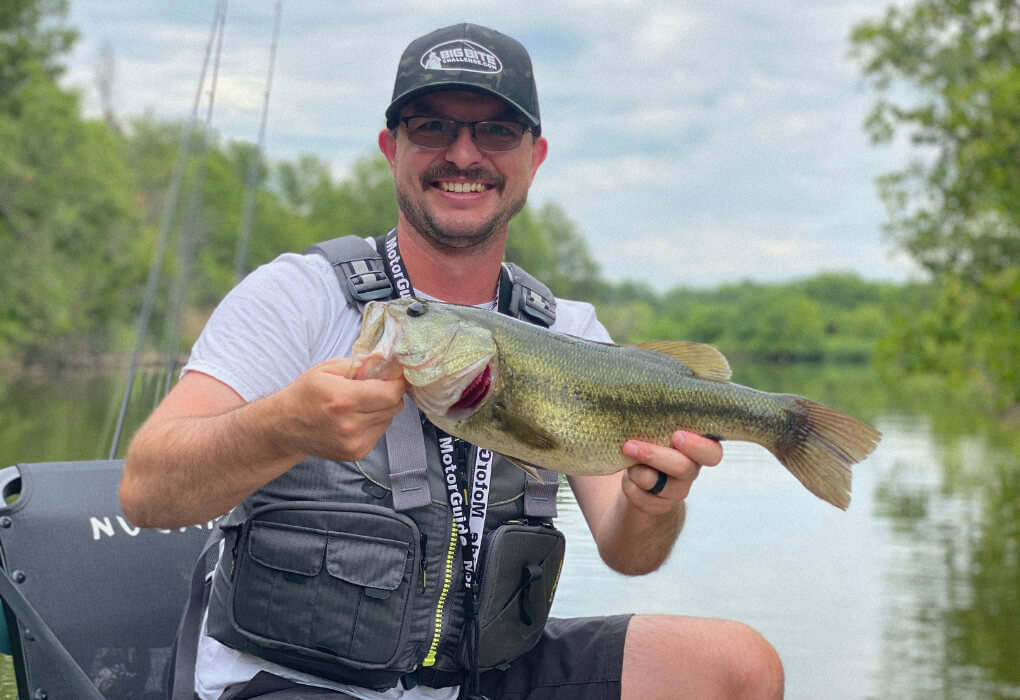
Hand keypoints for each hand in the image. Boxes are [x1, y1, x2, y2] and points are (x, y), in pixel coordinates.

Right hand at [274, 357, 406, 461]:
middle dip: (390, 394)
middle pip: (394, 407)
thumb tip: (386, 364)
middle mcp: (350, 424)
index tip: (395, 376)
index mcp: (343, 399)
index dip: (397, 383)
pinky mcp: (356, 453)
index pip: (390, 393)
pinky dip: (374, 423)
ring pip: (389, 420)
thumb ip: (359, 364)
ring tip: (361, 404)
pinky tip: (356, 418)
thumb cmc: (306, 393)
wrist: (286, 426)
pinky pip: (379, 433)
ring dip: (382, 409)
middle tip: (377, 387)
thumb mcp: (328, 368)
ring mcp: (354, 442)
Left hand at [620, 431, 721, 514]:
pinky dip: (629, 484)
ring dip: (636, 470)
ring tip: (626, 456)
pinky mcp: (660, 506)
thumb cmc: (651, 441)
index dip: (697, 447)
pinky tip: (629, 477)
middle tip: (630, 445)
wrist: (641, 475)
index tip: (676, 436)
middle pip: (682, 468)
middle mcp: (691, 471)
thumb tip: (642, 412)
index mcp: (698, 450)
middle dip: (654, 455)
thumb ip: (659, 426)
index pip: (712, 453)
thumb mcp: (658, 432)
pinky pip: (641, 496)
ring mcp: (677, 491)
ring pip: (655, 482)